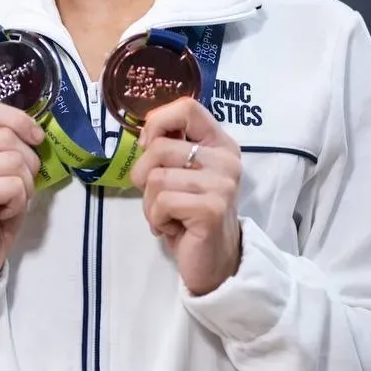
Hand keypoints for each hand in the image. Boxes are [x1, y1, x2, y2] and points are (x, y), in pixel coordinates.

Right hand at [0, 102, 44, 293]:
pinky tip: (1, 213)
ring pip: (14, 161)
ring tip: (7, 202)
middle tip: (16, 189)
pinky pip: (14, 185)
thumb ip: (9, 147)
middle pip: (8, 137)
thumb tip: (37, 132)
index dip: (18, 119)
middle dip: (27, 164)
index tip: (36, 138)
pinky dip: (18, 202)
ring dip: (24, 186)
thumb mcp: (0, 171)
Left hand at [129, 98, 242, 296]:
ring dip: (150, 204)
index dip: (157, 123)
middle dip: (144, 177)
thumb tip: (144, 135)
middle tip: (159, 199)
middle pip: (159, 147)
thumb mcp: (181, 174)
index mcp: (220, 144)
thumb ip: (170, 149)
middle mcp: (226, 159)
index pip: (187, 108)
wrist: (215, 262)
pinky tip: (173, 228)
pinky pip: (161, 202)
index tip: (149, 147)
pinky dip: (157, 219)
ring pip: (155, 178)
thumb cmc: (190, 216)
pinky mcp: (212, 209)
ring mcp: (222, 184)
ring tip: (168, 216)